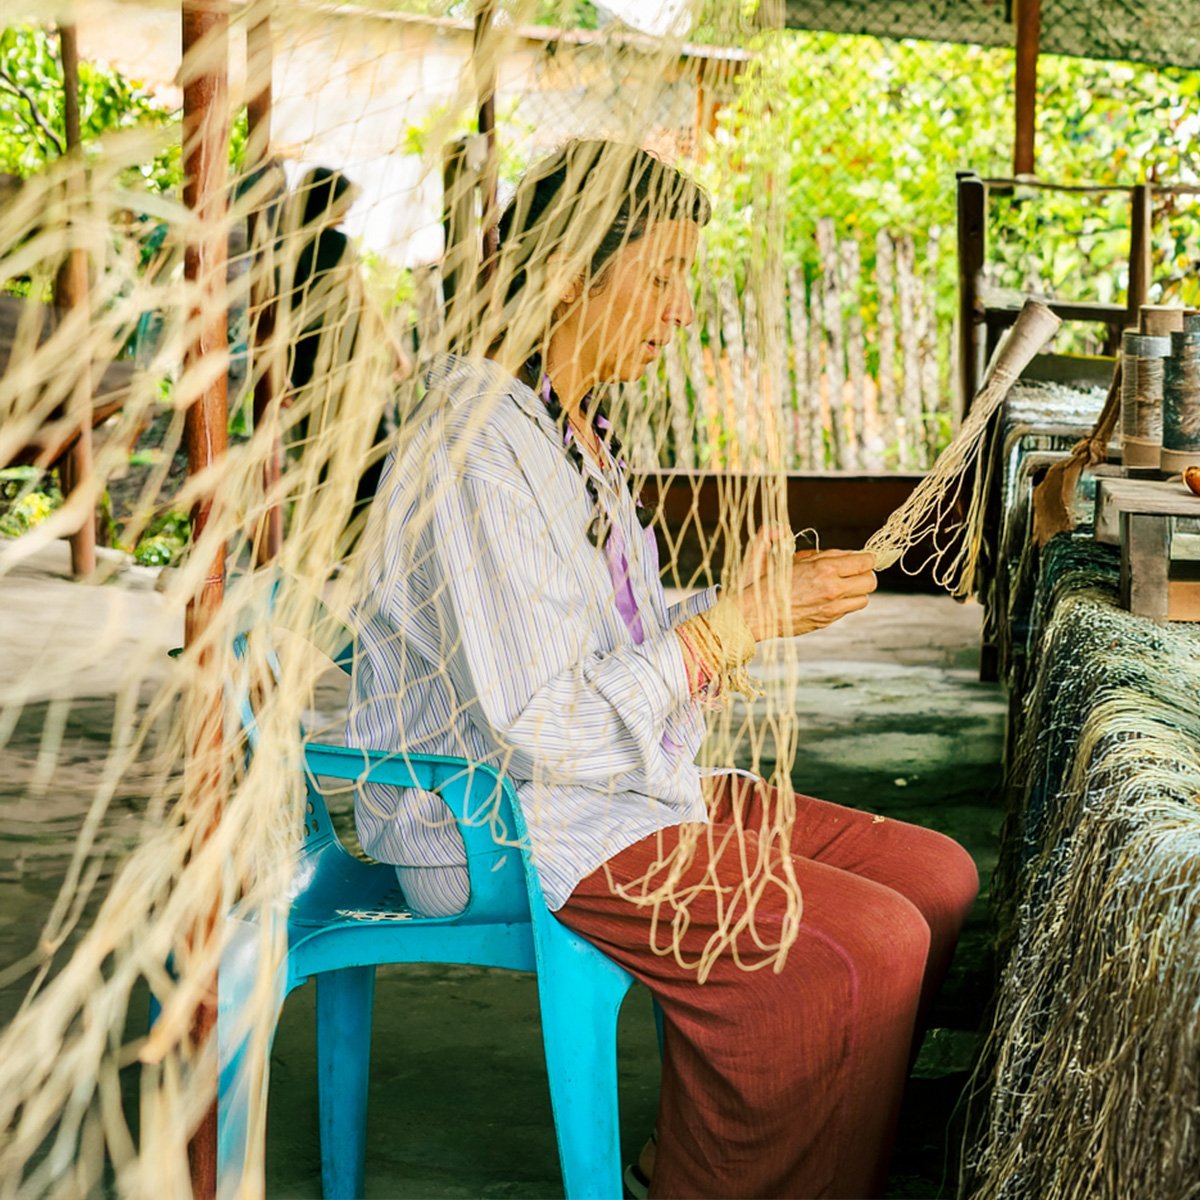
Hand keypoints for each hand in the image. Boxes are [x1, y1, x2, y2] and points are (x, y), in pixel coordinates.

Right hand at [734, 528, 876, 640]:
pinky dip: (843, 602)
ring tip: (840, 585)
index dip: (865, 557)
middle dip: (864, 573)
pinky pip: (847, 610)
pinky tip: (826, 597)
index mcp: (824, 569)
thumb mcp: (770, 554)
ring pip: (864, 598)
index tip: (859, 557)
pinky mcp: (826, 621)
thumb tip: (783, 529)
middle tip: (852, 571)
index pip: (865, 561)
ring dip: (856, 590)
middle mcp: (832, 589)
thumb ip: (778, 537)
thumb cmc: (761, 586)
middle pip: (871, 581)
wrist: (753, 616)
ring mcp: (831, 608)